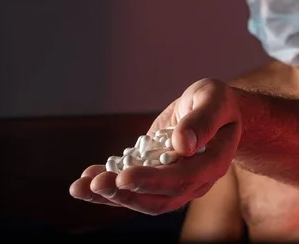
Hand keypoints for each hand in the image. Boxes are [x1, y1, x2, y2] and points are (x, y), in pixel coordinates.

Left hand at [69, 78, 241, 214]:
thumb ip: (203, 120)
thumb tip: (182, 144)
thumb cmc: (217, 102)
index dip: (154, 181)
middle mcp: (193, 181)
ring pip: (141, 198)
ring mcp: (172, 182)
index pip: (183, 179)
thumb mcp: (214, 100)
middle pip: (159, 199)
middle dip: (125, 194)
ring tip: (80, 187)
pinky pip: (130, 187)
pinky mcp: (154, 175)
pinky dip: (106, 186)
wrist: (213, 111)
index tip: (125, 176)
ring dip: (109, 196)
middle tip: (97, 183)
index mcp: (212, 163)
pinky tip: (84, 180)